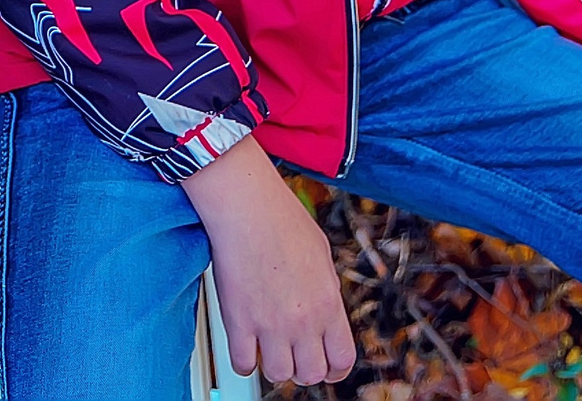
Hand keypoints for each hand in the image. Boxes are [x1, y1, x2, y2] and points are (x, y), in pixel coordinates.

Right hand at [179, 140, 356, 385]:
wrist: (247, 205)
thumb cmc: (282, 219)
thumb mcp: (322, 255)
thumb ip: (326, 291)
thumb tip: (324, 313)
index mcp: (329, 303)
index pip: (342, 360)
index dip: (333, 369)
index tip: (323, 365)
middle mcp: (303, 320)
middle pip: (311, 374)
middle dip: (302, 369)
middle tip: (292, 354)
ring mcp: (270, 324)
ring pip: (278, 375)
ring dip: (273, 365)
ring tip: (267, 346)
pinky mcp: (239, 321)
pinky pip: (243, 364)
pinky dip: (243, 360)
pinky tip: (244, 342)